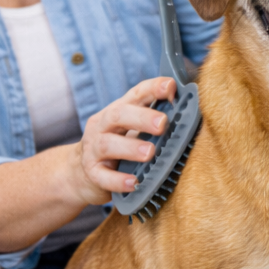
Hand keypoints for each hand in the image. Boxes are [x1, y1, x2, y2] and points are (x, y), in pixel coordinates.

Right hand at [71, 77, 175, 203]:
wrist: (79, 174)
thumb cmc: (116, 147)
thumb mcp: (130, 129)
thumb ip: (154, 120)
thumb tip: (189, 112)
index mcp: (118, 110)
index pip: (135, 94)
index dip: (153, 88)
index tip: (171, 86)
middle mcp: (103, 126)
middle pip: (118, 115)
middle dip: (142, 117)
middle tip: (163, 123)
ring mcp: (94, 149)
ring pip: (108, 144)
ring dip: (130, 148)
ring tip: (150, 152)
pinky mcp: (91, 173)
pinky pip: (102, 177)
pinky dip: (118, 181)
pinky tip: (134, 183)